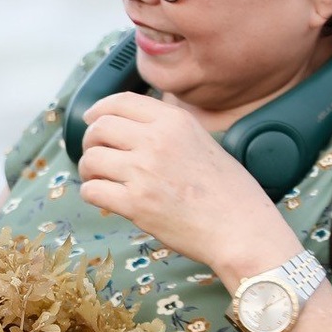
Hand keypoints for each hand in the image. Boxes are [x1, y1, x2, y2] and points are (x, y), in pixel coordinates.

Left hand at [76, 92, 297, 280]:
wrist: (242, 230)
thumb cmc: (228, 192)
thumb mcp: (203, 141)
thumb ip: (168, 130)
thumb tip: (130, 126)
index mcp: (175, 121)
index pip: (120, 101)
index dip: (99, 110)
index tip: (91, 120)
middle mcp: (156, 140)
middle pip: (99, 128)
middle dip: (90, 142)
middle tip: (96, 156)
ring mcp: (144, 171)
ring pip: (91, 158)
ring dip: (89, 170)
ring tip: (100, 179)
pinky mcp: (136, 203)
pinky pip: (92, 190)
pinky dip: (92, 193)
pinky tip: (105, 197)